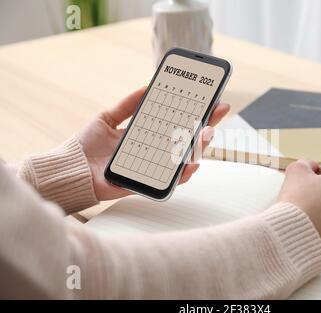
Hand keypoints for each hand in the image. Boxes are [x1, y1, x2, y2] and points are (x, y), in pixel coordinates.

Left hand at [77, 87, 229, 200]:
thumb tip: (147, 86)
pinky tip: (191, 163)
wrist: (68, 169)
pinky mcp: (146, 183)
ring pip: (183, 160)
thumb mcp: (107, 118)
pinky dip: (182, 174)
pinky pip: (169, 182)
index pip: (176, 124)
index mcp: (146, 137)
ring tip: (208, 132)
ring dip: (199, 147)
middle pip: (186, 140)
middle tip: (219, 111)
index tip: (209, 99)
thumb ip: (128, 105)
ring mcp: (152, 168)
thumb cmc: (85, 147)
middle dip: (205, 126)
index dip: (193, 113)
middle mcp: (153, 153)